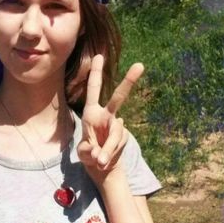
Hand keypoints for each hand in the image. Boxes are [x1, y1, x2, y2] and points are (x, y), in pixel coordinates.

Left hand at [76, 54, 144, 183]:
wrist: (104, 166)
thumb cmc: (90, 154)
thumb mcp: (84, 154)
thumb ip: (89, 151)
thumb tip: (99, 154)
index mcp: (92, 113)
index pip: (94, 90)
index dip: (96, 73)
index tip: (100, 56)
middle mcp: (107, 116)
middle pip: (119, 97)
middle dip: (129, 81)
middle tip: (140, 65)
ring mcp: (117, 126)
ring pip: (115, 134)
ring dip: (107, 149)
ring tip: (100, 161)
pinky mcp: (124, 137)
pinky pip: (117, 145)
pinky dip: (109, 154)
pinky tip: (103, 161)